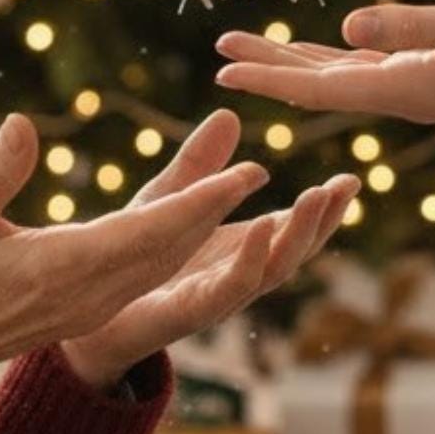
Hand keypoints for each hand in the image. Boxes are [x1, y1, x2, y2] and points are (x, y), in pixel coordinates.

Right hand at [0, 113, 268, 391]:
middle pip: (170, 248)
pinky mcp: (91, 305)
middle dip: (218, 210)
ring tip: (245, 187)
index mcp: (63, 268)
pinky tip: (200, 215)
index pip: (147, 232)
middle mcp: (91, 291)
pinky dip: (180, 240)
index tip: (243, 178)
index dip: (199, 204)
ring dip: (209, 227)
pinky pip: (150, 271)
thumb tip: (25, 123)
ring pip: (166, 262)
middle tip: (260, 170)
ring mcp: (94, 303)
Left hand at [60, 109, 359, 391]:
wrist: (81, 320)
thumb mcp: (165, 201)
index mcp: (234, 250)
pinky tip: (263, 223)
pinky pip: (227, 288)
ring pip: (272, 271)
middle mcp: (232, 276)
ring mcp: (214, 297)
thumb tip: (228, 113)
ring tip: (319, 197)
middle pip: (292, 251)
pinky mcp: (187, 311)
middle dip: (323, 221)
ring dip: (299, 235)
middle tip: (348, 186)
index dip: (322, 208)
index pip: (291, 229)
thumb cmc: (129, 261)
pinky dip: (251, 258)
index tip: (353, 179)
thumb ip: (197, 165)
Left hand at [214, 0, 434, 124]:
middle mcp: (402, 93)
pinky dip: (330, 57)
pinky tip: (313, 48)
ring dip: (291, 60)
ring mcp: (415, 84)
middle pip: (319, 82)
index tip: (226, 70)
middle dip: (268, 66)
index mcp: (407, 87)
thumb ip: (412, 26)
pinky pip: (364, 67)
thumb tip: (348, 24)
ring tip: (248, 46)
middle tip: (219, 52)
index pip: (322, 85)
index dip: (272, 76)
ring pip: (337, 74)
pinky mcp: (428, 71)